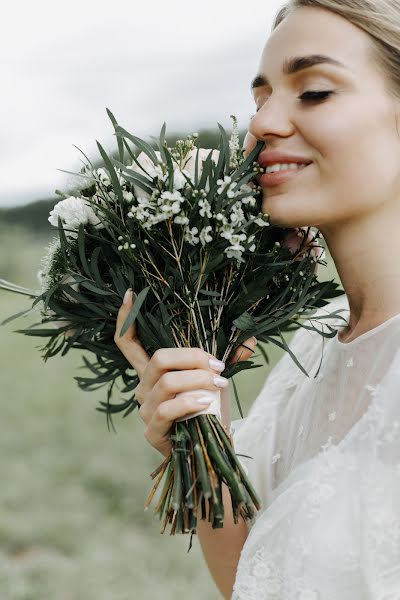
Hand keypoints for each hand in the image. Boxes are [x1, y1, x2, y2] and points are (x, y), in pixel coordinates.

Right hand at [114, 289, 256, 456]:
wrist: (214, 455)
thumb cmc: (212, 415)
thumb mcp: (219, 382)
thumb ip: (229, 358)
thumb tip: (250, 337)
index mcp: (153, 373)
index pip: (128, 344)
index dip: (125, 320)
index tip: (132, 293)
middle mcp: (143, 388)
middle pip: (158, 358)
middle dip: (193, 356)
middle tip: (218, 366)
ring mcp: (144, 410)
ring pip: (166, 381)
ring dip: (198, 379)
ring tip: (219, 384)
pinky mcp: (152, 432)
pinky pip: (167, 409)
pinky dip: (189, 400)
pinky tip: (207, 400)